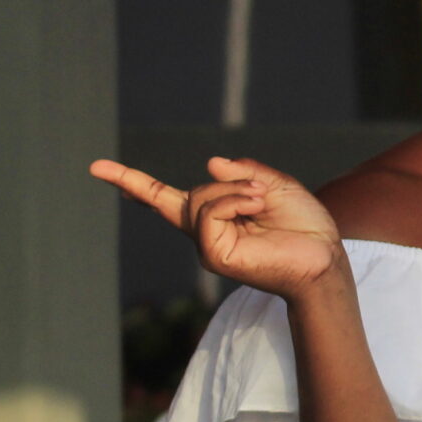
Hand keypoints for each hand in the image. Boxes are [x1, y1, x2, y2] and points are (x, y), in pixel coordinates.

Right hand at [91, 155, 343, 300]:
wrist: (324, 258)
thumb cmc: (305, 226)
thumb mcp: (277, 187)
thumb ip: (245, 173)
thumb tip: (211, 163)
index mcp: (214, 217)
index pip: (162, 199)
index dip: (131, 183)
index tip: (97, 168)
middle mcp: (205, 233)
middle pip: (194, 193)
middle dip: (232, 184)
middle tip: (264, 198)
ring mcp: (207, 246)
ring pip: (201, 199)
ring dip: (237, 191)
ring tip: (263, 204)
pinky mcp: (213, 255)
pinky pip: (208, 213)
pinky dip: (233, 201)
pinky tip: (255, 208)